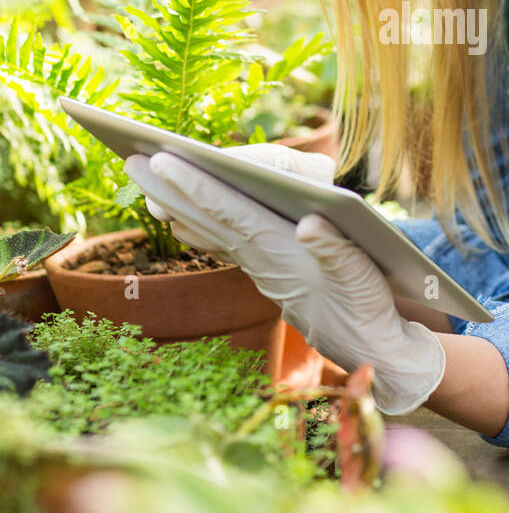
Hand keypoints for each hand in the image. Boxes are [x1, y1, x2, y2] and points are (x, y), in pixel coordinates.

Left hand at [123, 147, 445, 415]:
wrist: (373, 352)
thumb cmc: (372, 310)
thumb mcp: (366, 279)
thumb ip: (338, 250)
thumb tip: (311, 224)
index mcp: (285, 256)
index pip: (232, 214)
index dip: (198, 188)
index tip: (164, 161)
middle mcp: (264, 262)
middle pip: (209, 220)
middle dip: (171, 190)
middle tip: (131, 160)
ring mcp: (263, 270)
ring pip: (211, 231)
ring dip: (176, 205)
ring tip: (145, 179)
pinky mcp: (270, 275)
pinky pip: (225, 246)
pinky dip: (199, 229)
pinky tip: (180, 220)